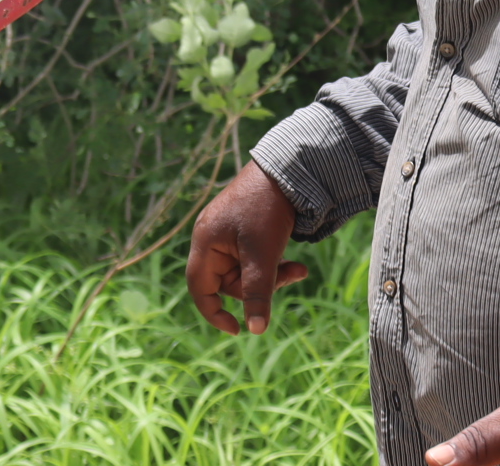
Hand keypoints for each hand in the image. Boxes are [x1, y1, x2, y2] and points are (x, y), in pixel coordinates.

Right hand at [184, 160, 310, 333]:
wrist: (287, 169)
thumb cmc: (267, 209)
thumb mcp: (263, 254)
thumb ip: (258, 292)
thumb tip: (255, 330)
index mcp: (205, 242)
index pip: (199, 288)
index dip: (214, 312)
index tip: (237, 330)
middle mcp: (212, 238)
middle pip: (229, 282)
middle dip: (260, 286)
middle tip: (291, 276)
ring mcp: (229, 234)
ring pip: (247, 272)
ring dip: (273, 276)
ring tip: (300, 269)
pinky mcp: (246, 231)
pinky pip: (255, 259)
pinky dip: (274, 263)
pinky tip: (295, 261)